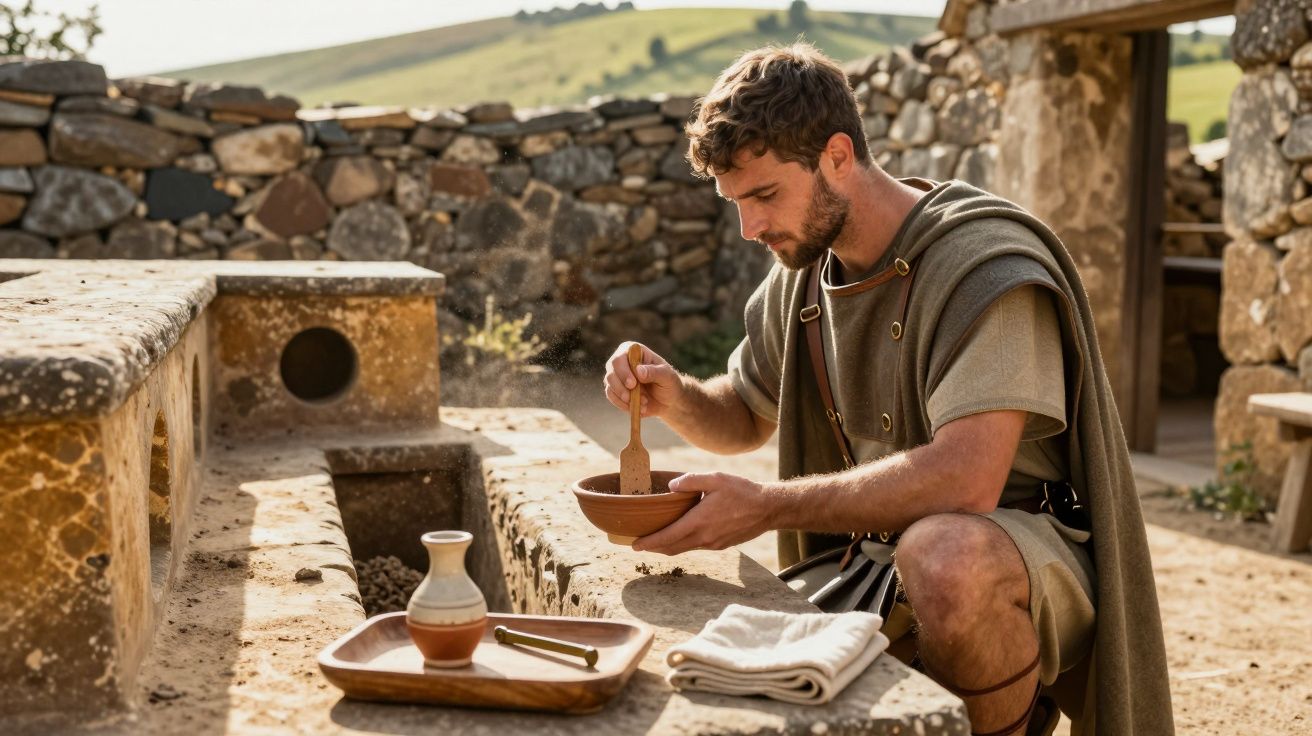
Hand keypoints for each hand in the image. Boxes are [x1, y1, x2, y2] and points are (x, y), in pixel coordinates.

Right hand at [603, 341, 683, 418]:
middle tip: (633, 398)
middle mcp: (621, 361)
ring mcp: (617, 376)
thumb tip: (638, 370)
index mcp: (633, 351)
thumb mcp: (667, 376)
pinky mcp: (615, 390)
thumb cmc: (669, 383)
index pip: (620, 358)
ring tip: (644, 402)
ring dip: (625, 398)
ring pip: (610, 386)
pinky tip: (638, 407)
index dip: (623, 371)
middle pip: (611, 372)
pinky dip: (623, 405)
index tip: (633, 384)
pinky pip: (612, 397)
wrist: (669, 400)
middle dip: (621, 388)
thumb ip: (654, 372)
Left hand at [632, 472, 772, 554]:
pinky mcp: (721, 545)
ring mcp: (713, 544)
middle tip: (639, 544)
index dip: (649, 542)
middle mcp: (704, 537)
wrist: (768, 508)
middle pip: (672, 548)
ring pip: (684, 549)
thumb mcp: (716, 479)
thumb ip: (691, 481)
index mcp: (700, 521)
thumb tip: (671, 486)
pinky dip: (684, 544)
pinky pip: (697, 546)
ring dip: (668, 547)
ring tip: (656, 541)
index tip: (635, 545)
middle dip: (654, 547)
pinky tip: (682, 535)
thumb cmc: (742, 491)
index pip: (668, 537)